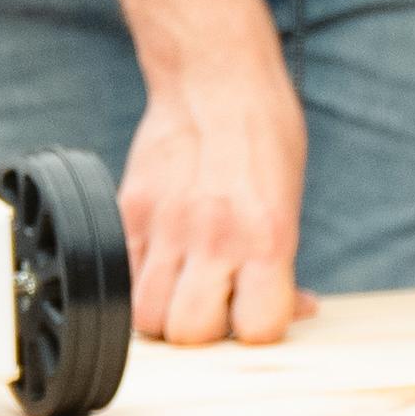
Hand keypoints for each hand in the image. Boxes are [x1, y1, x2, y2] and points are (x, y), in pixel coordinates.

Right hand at [118, 22, 316, 344]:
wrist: (214, 82)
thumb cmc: (264, 140)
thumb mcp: (290, 205)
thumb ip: (283, 264)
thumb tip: (291, 311)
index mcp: (266, 237)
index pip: (257, 329)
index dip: (258, 330)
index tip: (258, 312)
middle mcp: (214, 236)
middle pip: (189, 333)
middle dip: (204, 332)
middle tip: (216, 304)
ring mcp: (165, 226)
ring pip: (145, 316)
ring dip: (164, 314)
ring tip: (184, 289)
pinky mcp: (129, 212)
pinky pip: (122, 276)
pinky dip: (139, 283)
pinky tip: (162, 265)